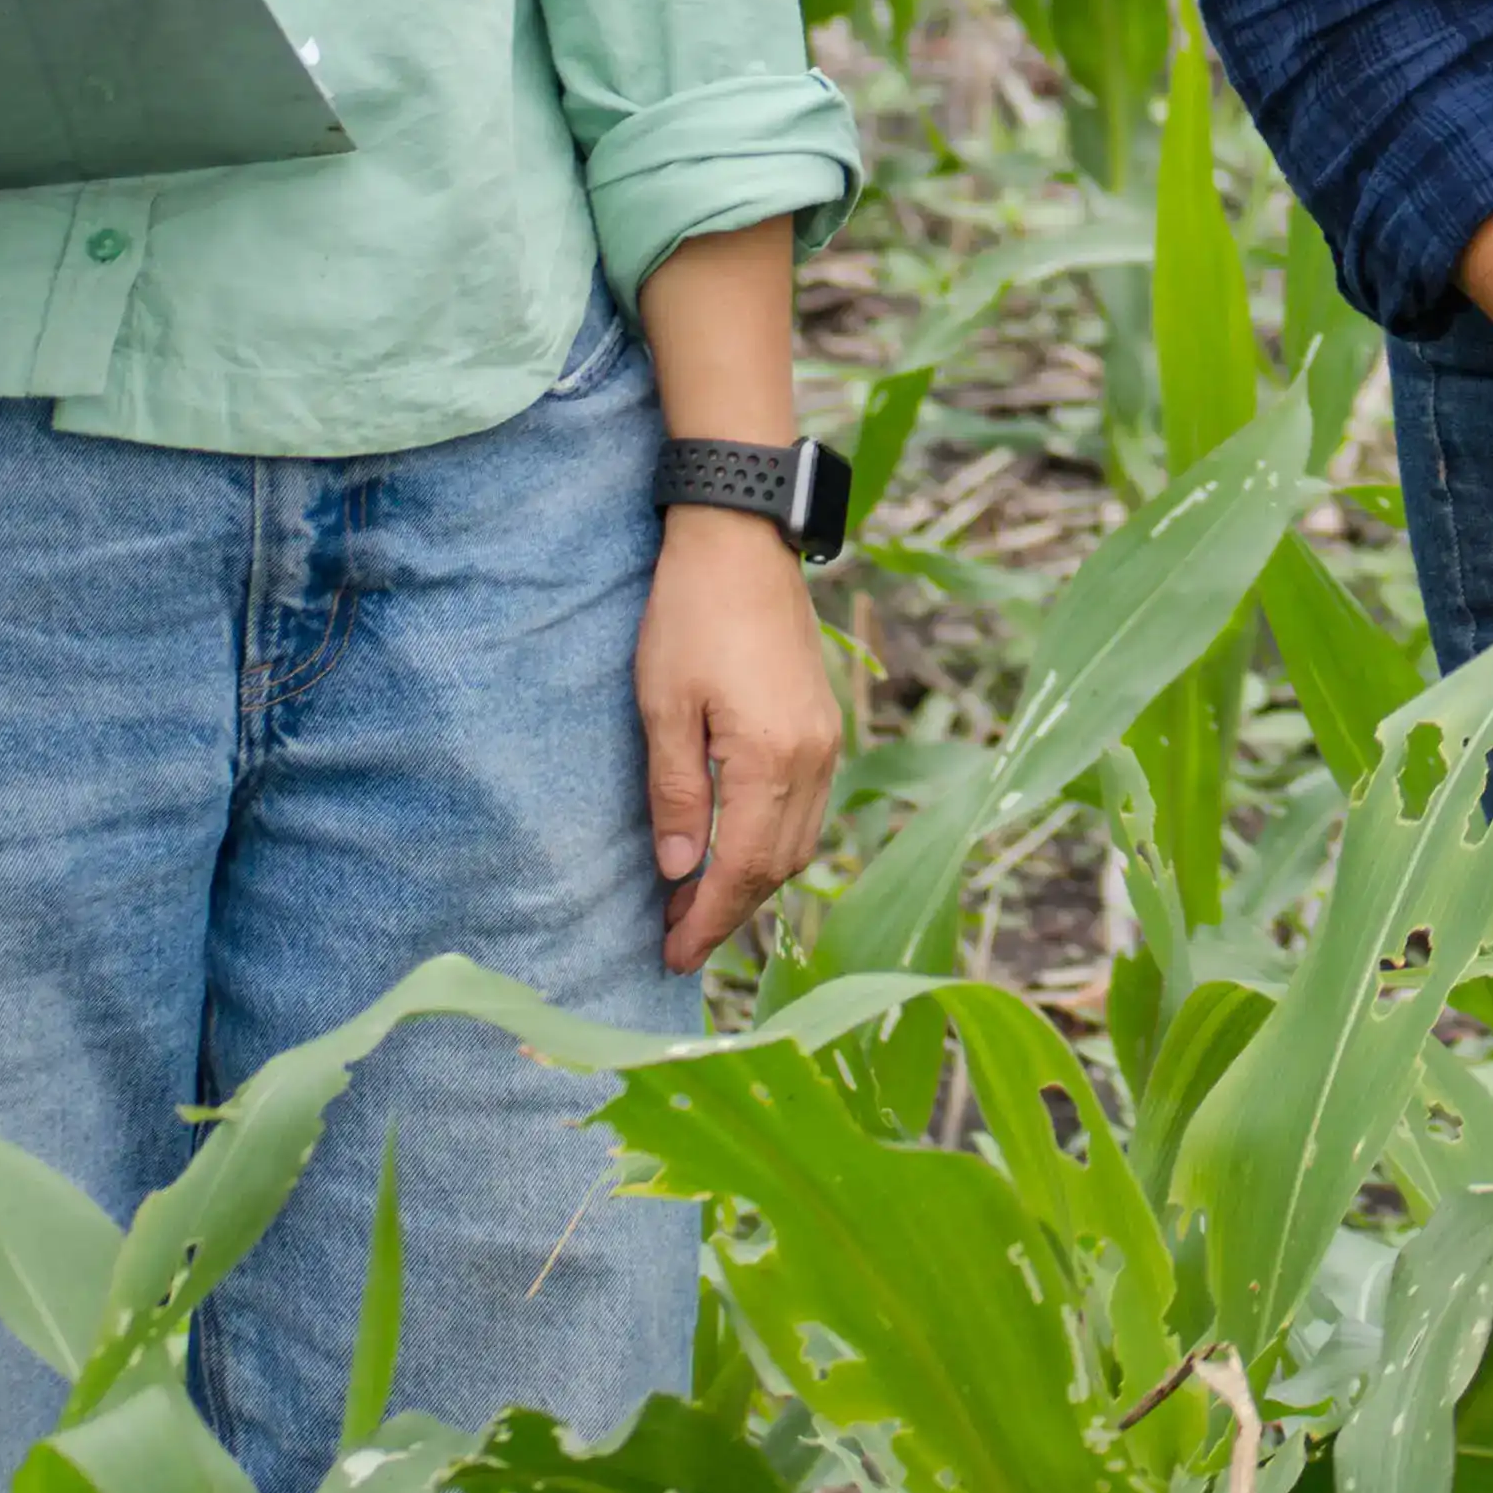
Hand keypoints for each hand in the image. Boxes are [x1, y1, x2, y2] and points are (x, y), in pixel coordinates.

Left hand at [638, 509, 841, 975]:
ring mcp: (827, 740)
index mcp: (772, 759)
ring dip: (753, 882)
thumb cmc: (691, 614)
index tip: (670, 956)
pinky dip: (775, 844)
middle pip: (777, 867)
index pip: (740, 870)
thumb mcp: (664, 703)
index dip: (705, 921)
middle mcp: (814, 759)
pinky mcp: (824, 722)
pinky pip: (809, 810)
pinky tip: (738, 848)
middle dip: (729, 912)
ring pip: (799, 843)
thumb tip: (680, 870)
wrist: (742, 537)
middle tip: (676, 940)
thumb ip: (677, 792)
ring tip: (700, 903)